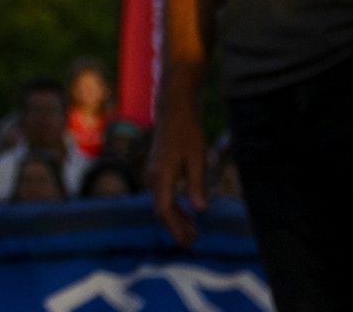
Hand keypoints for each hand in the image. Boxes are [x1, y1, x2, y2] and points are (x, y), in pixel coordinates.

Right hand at [148, 107, 205, 247]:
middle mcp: (152, 176)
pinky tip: (187, 212)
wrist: (174, 110)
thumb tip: (200, 210)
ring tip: (193, 231)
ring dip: (176, 219)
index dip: (175, 228)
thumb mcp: (198, 159)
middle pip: (161, 210)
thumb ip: (197, 185)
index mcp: (161, 175)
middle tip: (194, 242)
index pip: (164, 210)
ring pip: (162, 203)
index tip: (188, 243)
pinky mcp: (157, 169)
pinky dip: (174, 207)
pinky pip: (163, 194)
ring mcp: (153, 172)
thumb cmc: (187, 132)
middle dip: (176, 227)